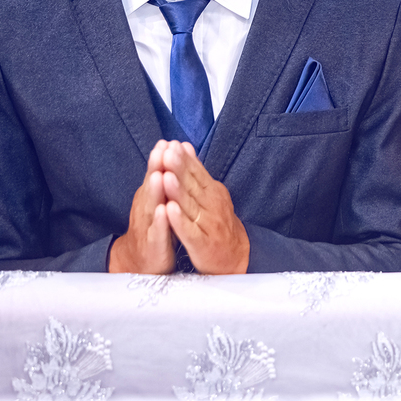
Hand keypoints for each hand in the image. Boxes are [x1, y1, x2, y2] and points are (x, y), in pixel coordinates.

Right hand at [109, 141, 175, 273]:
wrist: (140, 263)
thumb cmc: (155, 228)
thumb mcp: (159, 202)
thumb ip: (164, 180)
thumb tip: (169, 154)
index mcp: (150, 198)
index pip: (156, 175)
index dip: (161, 159)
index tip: (167, 141)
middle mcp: (146, 209)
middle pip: (151, 186)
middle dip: (156, 168)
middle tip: (162, 150)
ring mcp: (148, 227)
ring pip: (151, 206)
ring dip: (155, 191)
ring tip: (160, 175)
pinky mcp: (153, 246)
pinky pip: (157, 233)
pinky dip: (160, 222)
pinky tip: (163, 211)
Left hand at [161, 141, 249, 273]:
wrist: (235, 256)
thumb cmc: (217, 222)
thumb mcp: (210, 193)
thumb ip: (196, 171)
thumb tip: (184, 145)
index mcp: (213, 192)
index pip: (197, 172)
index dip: (184, 159)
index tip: (172, 144)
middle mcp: (212, 206)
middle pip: (193, 186)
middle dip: (180, 169)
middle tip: (168, 153)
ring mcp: (208, 225)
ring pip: (191, 206)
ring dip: (178, 191)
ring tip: (166, 176)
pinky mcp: (202, 244)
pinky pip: (190, 231)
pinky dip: (179, 220)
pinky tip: (169, 210)